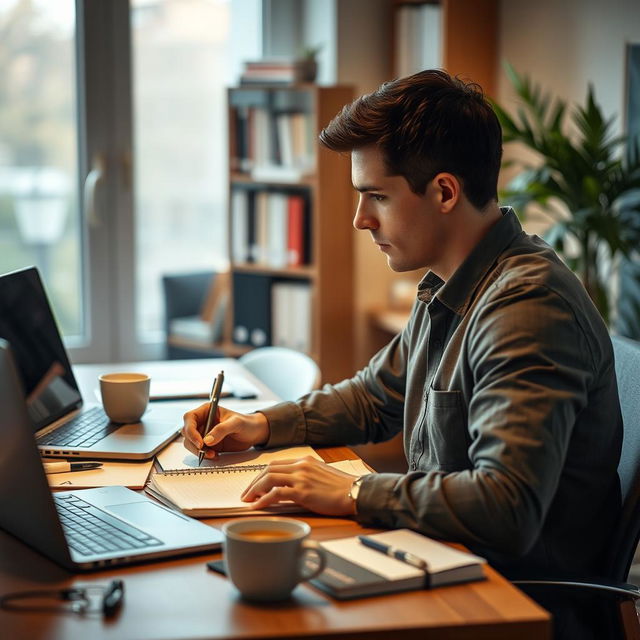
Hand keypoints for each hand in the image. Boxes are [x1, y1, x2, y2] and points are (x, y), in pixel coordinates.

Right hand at [181, 404, 269, 459]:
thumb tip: (207, 440)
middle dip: (194, 444)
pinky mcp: (209, 444)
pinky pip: (200, 451)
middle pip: (187, 432)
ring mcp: (205, 433)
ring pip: (191, 443)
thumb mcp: (236, 423)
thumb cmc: (247, 423)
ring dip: (199, 451)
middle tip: (204, 451)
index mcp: (207, 411)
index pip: (189, 418)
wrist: (255, 433)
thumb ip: (222, 429)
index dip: (191, 430)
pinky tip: (215, 455)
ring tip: (213, 454)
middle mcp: (203, 421)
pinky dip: (204, 455)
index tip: (200, 442)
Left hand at [240, 456, 357, 515]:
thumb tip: (286, 488)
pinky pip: (277, 494)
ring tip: (248, 501)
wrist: (356, 492)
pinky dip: (264, 500)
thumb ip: (303, 476)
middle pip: (268, 470)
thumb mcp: (319, 475)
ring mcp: (301, 478)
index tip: (254, 485)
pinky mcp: (303, 492)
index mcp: (304, 460)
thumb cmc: (341, 488)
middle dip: (253, 482)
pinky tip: (258, 506)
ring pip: (269, 479)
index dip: (261, 475)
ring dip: (255, 490)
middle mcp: (301, 466)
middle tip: (246, 495)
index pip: (275, 464)